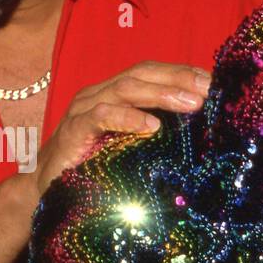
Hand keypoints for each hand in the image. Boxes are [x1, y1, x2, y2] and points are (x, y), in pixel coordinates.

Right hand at [32, 61, 211, 201]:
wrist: (47, 188)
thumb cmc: (94, 167)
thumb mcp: (131, 147)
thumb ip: (157, 135)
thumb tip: (199, 133)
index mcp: (116, 95)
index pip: (153, 73)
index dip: (183, 74)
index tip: (214, 83)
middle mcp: (100, 94)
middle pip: (143, 73)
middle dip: (179, 79)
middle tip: (210, 90)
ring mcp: (84, 109)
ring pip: (125, 88)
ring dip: (161, 94)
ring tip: (191, 104)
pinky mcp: (73, 130)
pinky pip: (101, 116)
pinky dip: (127, 117)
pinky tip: (151, 126)